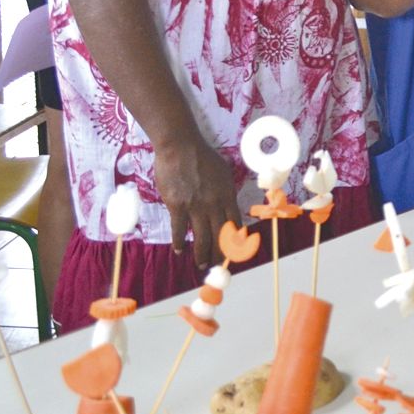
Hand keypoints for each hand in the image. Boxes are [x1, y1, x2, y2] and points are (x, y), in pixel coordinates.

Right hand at [152, 134, 239, 267]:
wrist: (180, 147)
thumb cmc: (203, 157)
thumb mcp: (224, 173)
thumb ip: (226, 192)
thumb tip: (230, 207)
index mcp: (228, 195)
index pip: (235, 224)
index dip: (235, 241)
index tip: (234, 252)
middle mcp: (214, 204)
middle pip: (219, 235)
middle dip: (219, 253)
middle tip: (216, 265)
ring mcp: (195, 206)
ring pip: (201, 237)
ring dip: (201, 254)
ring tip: (201, 264)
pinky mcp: (177, 205)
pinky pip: (179, 229)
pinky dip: (179, 242)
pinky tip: (179, 250)